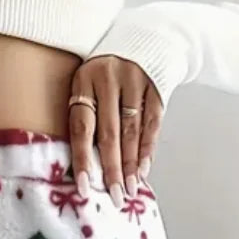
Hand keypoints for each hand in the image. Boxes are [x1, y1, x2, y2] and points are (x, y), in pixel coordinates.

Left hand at [68, 55, 161, 205]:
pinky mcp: (156, 83)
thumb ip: (87, 122)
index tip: (85, 188)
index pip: (82, 128)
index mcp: (84, 82)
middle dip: (113, 170)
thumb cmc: (105, 79)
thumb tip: (87, 172)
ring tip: (131, 188)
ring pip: (132, 131)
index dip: (83, 160)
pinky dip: (148, 148)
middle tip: (116, 196)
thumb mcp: (88, 90)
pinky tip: (144, 169)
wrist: (138, 41)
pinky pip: (152, 123)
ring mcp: (135, 79)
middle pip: (110, 134)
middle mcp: (109, 79)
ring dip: (132, 164)